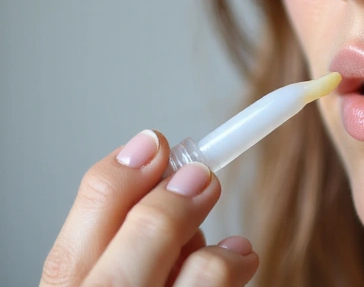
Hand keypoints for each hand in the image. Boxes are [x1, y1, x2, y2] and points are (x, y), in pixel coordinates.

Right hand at [40, 130, 258, 285]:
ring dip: (213, 255)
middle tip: (202, 176)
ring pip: (189, 284)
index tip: (153, 142)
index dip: (113, 185)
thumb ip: (126, 247)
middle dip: (166, 210)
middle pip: (123, 268)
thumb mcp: (120, 279)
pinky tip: (242, 259)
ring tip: (231, 247)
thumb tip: (170, 179)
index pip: (69, 253)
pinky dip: (234, 270)